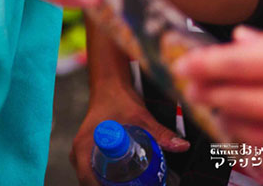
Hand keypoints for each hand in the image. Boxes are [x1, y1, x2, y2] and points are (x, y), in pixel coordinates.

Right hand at [70, 86, 189, 184]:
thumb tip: (182, 146)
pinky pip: (96, 172)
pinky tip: (130, 178)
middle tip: (137, 184)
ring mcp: (84, 153)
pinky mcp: (90, 153)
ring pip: (94, 178)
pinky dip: (110, 178)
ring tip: (136, 181)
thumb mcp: (140, 118)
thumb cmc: (118, 100)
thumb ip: (160, 134)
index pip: (88, 180)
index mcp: (84, 146)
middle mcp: (80, 152)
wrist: (109, 87)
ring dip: (111, 183)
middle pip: (91, 182)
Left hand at [178, 27, 262, 171]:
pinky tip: (254, 135)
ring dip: (232, 124)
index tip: (182, 65)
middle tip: (193, 90)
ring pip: (259, 136)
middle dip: (211, 95)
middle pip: (242, 102)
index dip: (204, 65)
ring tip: (221, 114)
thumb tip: (240, 38)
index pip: (239, 64)